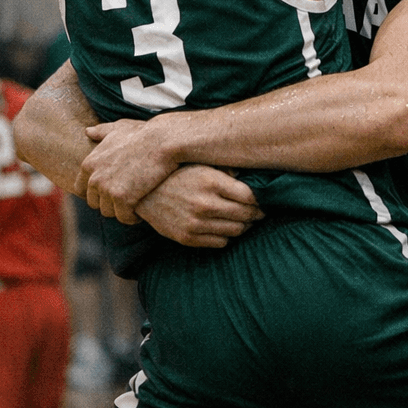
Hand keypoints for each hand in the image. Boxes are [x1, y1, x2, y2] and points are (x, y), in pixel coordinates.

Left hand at [80, 117, 182, 222]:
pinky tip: (142, 212)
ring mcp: (107, 190)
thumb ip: (101, 132)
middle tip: (127, 200)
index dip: (96, 193)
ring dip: (121, 211)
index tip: (111, 193)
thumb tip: (88, 131)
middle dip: (109, 203)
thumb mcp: (119, 129)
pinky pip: (124, 217)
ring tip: (135, 207)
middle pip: (94, 203)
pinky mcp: (123, 199)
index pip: (80, 189)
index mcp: (89, 164)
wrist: (162, 141)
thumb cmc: (144, 134)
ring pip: (109, 212)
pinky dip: (133, 217)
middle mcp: (94, 178)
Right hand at [134, 166, 261, 247]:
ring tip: (245, 220)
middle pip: (246, 215)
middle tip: (260, 212)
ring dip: (245, 226)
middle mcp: (205, 204)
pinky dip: (228, 236)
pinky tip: (226, 228)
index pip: (250, 196)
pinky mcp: (187, 238)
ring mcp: (195, 223)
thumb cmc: (178, 175)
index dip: (261, 199)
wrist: (143, 193)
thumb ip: (227, 170)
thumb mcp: (202, 164)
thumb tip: (251, 177)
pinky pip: (220, 243)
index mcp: (211, 182)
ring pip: (236, 231)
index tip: (263, 199)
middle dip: (257, 214)